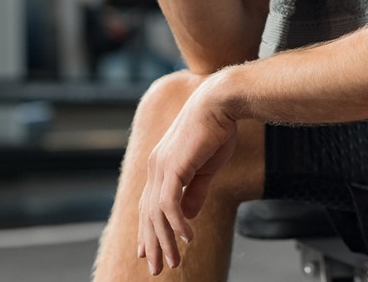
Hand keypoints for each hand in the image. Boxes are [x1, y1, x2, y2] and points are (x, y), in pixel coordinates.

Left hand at [137, 76, 239, 273]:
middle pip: (148, 214)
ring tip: (173, 261)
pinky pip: (170, 205)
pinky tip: (187, 238)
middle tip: (157, 268)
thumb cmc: (218, 130)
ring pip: (157, 214)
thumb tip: (187, 217)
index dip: (147, 230)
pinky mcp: (173, 167)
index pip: (149, 204)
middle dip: (153, 244)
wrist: (221, 103)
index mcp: (161, 164)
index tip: (147, 252)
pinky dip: (177, 224)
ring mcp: (161, 167)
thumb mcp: (206, 168)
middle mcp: (155, 167)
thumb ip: (195, 191)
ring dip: (165, 240)